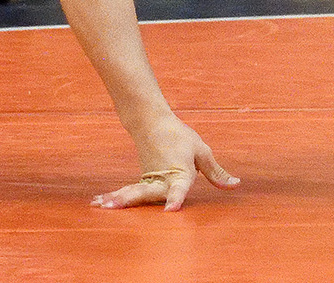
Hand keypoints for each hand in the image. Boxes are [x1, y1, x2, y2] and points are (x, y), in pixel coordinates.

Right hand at [91, 115, 238, 210]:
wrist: (153, 123)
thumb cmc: (180, 138)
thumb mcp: (202, 152)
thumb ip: (216, 172)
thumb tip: (235, 185)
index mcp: (181, 173)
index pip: (179, 188)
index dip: (176, 199)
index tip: (171, 210)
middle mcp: (162, 180)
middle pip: (147, 193)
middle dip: (133, 202)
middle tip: (116, 207)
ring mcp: (149, 180)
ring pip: (134, 193)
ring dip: (118, 200)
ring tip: (100, 206)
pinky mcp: (141, 182)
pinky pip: (130, 192)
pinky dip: (115, 197)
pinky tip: (98, 204)